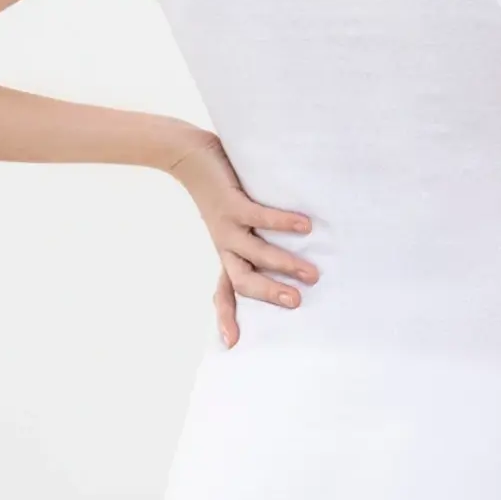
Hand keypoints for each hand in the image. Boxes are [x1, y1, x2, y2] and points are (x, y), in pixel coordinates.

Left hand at [166, 124, 318, 346]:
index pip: (225, 292)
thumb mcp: (236, 218)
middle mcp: (225, 245)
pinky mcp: (232, 204)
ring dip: (284, 265)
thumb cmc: (220, 187)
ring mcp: (227, 226)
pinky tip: (306, 225)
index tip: (233, 344)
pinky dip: (283, 223)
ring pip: (255, 254)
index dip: (227, 317)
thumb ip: (259, 233)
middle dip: (269, 295)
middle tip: (298, 303)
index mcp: (226, 253)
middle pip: (242, 281)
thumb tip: (305, 241)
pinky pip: (260, 218)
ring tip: (313, 274)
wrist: (187, 155)